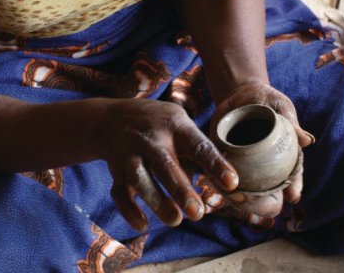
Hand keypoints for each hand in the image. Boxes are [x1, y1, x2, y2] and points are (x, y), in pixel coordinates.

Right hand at [95, 99, 239, 230]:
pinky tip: (143, 225)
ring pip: (141, 179)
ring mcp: (130, 154)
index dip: (215, 164)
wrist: (111, 118)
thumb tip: (227, 186)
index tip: (232, 183)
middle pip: (165, 164)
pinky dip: (129, 210)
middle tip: (198, 213)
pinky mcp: (117, 171)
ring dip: (157, 200)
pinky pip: (120, 192)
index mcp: (175, 126)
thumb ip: (199, 152)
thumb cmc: (160, 126)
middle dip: (180, 190)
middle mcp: (151, 139)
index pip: (198, 145)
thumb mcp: (181, 126)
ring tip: (175, 220)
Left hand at [209, 80, 313, 217]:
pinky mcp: (222, 159)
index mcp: (283, 157)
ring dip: (232, 199)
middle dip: (261, 203)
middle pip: (267, 192)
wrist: (241, 93)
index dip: (294, 187)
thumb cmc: (267, 100)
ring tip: (226, 202)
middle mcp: (264, 167)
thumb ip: (290, 121)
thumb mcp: (280, 106)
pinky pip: (219, 174)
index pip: (292, 176)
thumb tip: (307, 140)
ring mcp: (242, 166)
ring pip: (241, 189)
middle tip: (258, 203)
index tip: (293, 196)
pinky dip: (214, 183)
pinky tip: (208, 192)